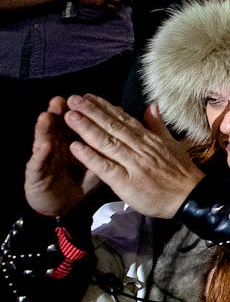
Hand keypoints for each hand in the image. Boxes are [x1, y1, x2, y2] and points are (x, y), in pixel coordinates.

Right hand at [25, 97, 97, 216]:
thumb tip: (121, 120)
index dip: (81, 112)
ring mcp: (45, 160)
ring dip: (45, 128)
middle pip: (58, 128)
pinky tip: (45, 145)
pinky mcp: (36, 175)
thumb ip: (107, 140)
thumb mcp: (97, 160)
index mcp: (71, 141)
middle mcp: (56, 147)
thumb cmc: (79, 179)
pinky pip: (38, 164)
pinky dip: (41, 154)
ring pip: (44, 141)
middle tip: (60, 99)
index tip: (86, 96)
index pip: (76, 124)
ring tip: (47, 116)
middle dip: (59, 113)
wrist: (62, 204)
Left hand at [64, 96, 202, 218]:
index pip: (123, 119)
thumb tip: (152, 105)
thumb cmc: (181, 172)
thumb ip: (157, 125)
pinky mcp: (126, 182)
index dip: (104, 107)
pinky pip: (105, 167)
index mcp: (148, 139)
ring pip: (107, 143)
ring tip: (70, 116)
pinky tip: (75, 147)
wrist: (191, 197)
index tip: (88, 97)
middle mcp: (139, 148)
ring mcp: (132, 164)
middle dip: (91, 112)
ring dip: (87, 129)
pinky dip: (90, 157)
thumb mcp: (172, 144)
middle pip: (112, 127)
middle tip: (72, 99)